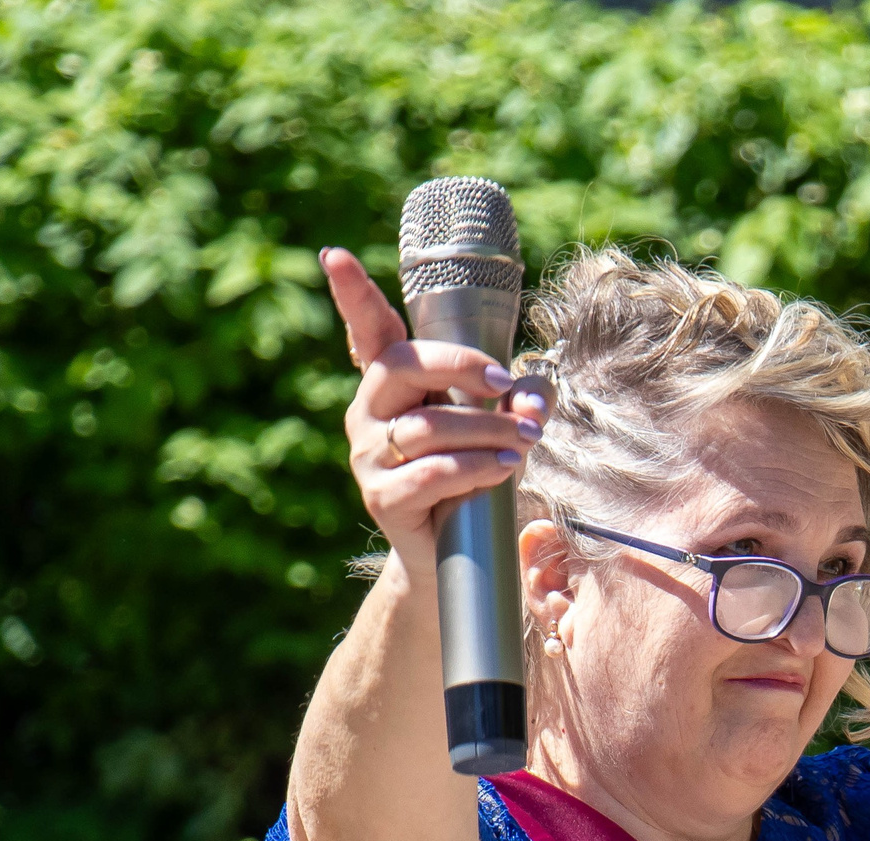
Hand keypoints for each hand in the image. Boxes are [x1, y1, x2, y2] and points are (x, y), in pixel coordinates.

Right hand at [321, 246, 549, 561]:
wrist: (453, 556)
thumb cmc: (475, 474)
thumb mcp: (501, 426)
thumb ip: (522, 398)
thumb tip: (535, 394)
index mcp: (391, 383)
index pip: (369, 331)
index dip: (352, 294)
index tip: (334, 255)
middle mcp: (369, 412)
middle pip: (403, 366)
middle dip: (461, 367)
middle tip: (506, 383)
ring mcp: (369, 456)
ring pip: (427, 426)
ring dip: (486, 430)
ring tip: (524, 440)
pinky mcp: (382, 499)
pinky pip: (431, 474)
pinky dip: (474, 468)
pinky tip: (503, 468)